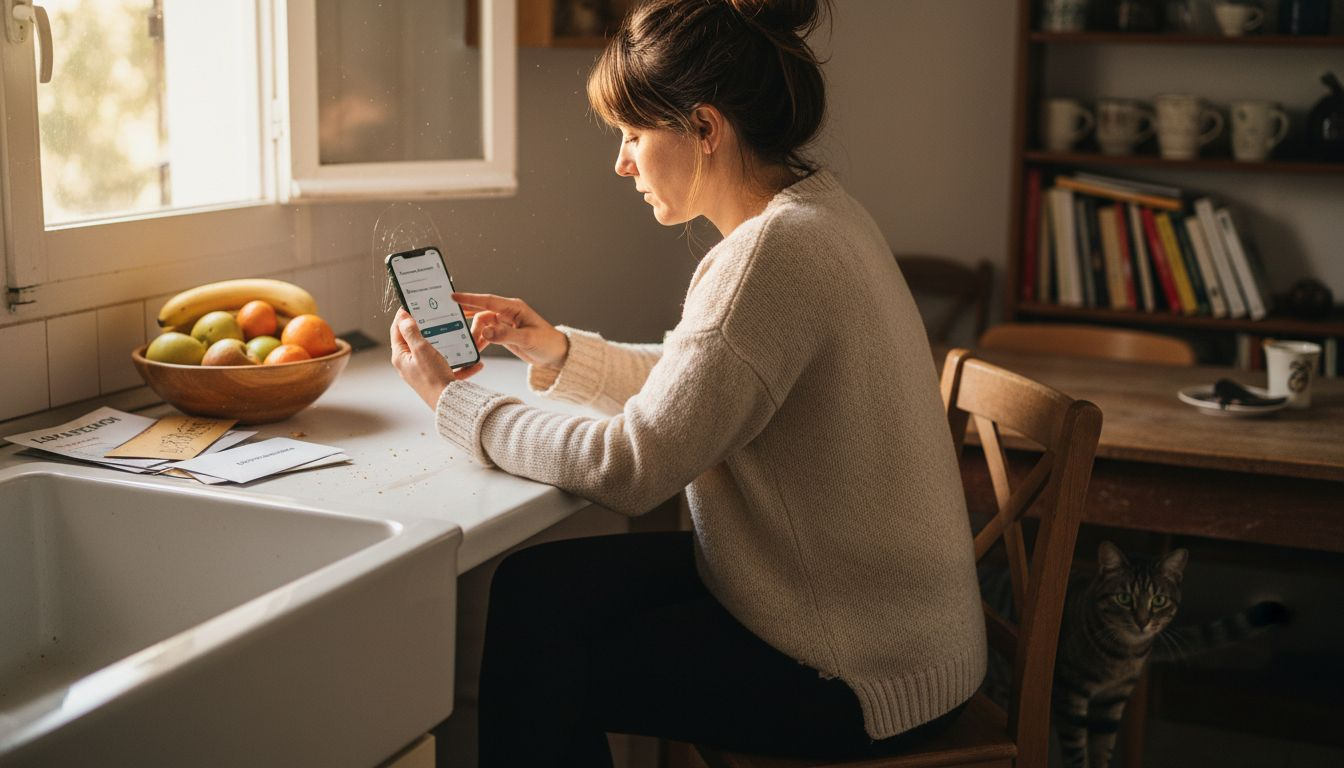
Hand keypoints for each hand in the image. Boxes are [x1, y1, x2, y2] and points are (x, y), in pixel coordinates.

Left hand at [390, 308, 483, 409]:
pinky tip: (475, 362)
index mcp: (401, 357)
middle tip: (434, 316)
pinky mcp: (437, 379)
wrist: (449, 403)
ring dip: (448, 345)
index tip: (410, 305)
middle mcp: (410, 365)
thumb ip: (412, 332)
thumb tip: (404, 318)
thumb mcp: (421, 349)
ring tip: (457, 336)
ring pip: (435, 353)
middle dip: (426, 328)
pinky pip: (451, 368)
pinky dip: (463, 364)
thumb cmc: (433, 378)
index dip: (402, 316)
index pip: (397, 331)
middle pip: (415, 340)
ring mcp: (424, 372)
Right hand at [453, 292, 568, 369]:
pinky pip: (486, 334)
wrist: (556, 355)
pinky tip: (476, 348)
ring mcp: (505, 323)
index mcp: (514, 308)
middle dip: (468, 321)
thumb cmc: (547, 343)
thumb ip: (505, 335)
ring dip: (474, 334)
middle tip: (455, 328)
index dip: (469, 299)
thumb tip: (486, 332)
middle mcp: (508, 313)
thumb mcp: (527, 339)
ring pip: (482, 325)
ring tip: (469, 345)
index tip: (453, 297)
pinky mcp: (503, 334)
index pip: (488, 301)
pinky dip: (480, 341)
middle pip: (481, 313)